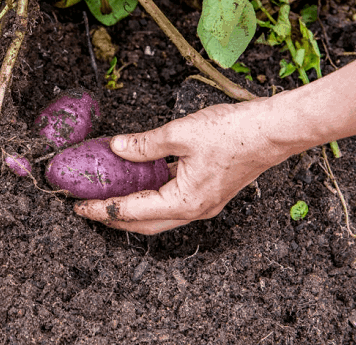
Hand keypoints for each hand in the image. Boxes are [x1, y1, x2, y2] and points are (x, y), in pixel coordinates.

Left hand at [74, 100, 290, 233]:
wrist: (276, 130)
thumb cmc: (234, 132)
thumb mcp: (179, 134)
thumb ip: (144, 145)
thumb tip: (115, 148)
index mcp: (184, 202)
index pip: (132, 211)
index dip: (102, 208)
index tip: (79, 207)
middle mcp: (195, 211)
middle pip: (145, 224)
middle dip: (114, 219)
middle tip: (89, 209)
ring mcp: (205, 204)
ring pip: (160, 216)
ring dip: (133, 210)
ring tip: (109, 198)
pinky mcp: (211, 193)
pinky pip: (173, 203)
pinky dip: (152, 197)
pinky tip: (140, 181)